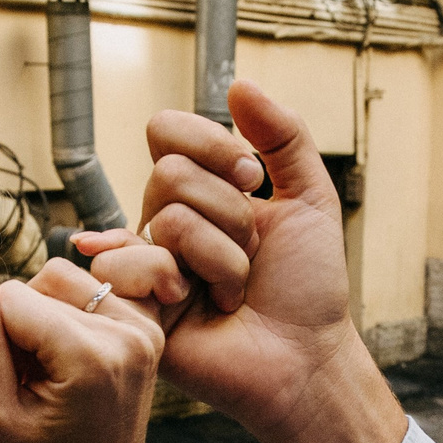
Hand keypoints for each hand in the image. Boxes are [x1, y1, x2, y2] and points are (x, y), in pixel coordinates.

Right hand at [0, 261, 161, 442]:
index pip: (12, 297)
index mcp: (90, 357)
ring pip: (64, 282)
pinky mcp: (149, 330)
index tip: (13, 385)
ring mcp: (144, 330)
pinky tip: (71, 363)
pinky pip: (91, 291)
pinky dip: (71, 317)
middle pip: (40, 284)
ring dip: (44, 318)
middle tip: (32, 385)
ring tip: (51, 374)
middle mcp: (128, 334)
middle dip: (22, 326)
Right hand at [77, 81, 355, 435]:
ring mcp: (146, 263)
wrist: (307, 357)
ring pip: (166, 218)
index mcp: (199, 192)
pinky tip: (195, 308)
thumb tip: (239, 84)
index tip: (251, 180)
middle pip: (170, 174)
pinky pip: (130, 262)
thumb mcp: (311, 198)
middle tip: (252, 256)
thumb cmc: (309, 289)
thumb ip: (284, 137)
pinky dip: (179, 283)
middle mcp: (165, 222)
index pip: (167, 131)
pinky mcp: (133, 305)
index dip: (211, 145)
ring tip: (235, 293)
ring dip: (223, 259)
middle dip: (231, 216)